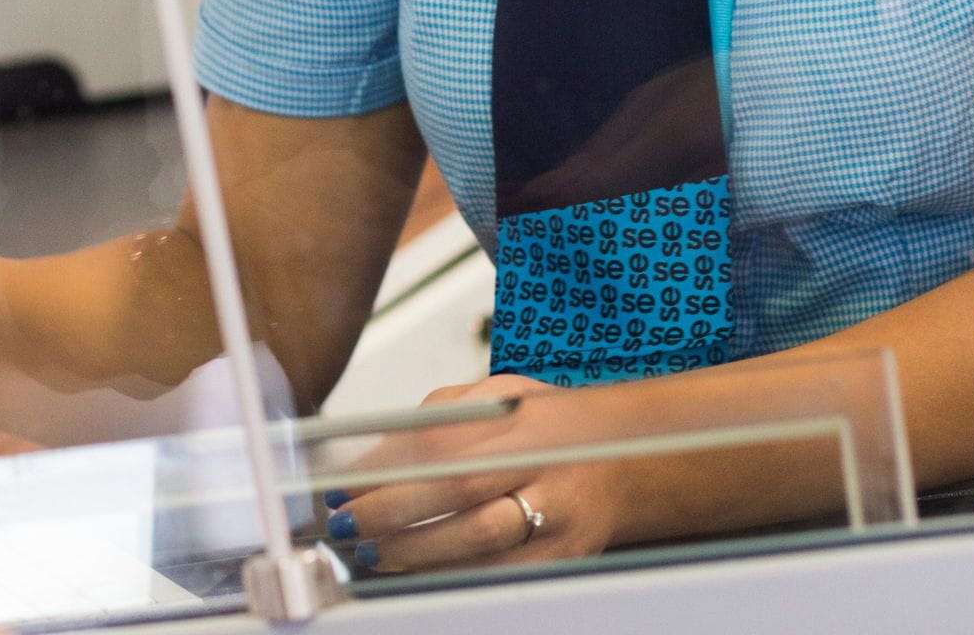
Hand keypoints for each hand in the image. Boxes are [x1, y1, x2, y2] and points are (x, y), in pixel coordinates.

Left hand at [324, 375, 625, 572]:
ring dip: (416, 553)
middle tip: (352, 524)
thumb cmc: (550, 427)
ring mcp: (559, 522)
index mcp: (528, 425)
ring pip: (480, 546)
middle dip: (395, 514)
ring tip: (375, 551)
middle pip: (463, 495)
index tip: (348, 486)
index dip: (390, 470)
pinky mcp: (562, 561)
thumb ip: (437, 417)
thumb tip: (372, 458)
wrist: (625, 465)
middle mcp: (548, 472)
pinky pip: (499, 575)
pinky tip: (417, 569)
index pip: (450, 446)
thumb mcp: (500, 397)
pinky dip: (451, 575)